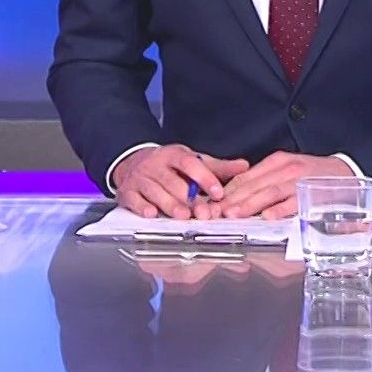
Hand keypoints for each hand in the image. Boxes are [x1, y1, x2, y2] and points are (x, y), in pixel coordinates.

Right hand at [111, 144, 248, 218]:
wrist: (131, 162)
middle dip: (189, 199)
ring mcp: (140, 178)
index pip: (190, 163)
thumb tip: (244, 166)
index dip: (205, 178)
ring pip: (155, 191)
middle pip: (173, 181)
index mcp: (174, 155)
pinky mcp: (127, 192)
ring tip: (183, 217)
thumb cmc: (168, 166)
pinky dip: (141, 207)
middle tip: (203, 213)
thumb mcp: (191, 161)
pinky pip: (134, 199)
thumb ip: (216, 167)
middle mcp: (155, 165)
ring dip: (169, 205)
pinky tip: (151, 215)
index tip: (218, 193)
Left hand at [211, 151, 354, 219]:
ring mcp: (299, 180)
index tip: (211, 203)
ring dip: (249, 204)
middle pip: (253, 184)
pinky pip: (294, 201)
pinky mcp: (313, 193)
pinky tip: (268, 217)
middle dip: (231, 199)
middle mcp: (285, 168)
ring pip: (269, 192)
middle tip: (214, 211)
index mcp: (276, 162)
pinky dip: (281, 209)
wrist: (346, 172)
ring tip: (233, 214)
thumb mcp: (286, 171)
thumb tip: (238, 196)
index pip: (245, 176)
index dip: (226, 191)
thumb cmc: (313, 175)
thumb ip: (264, 181)